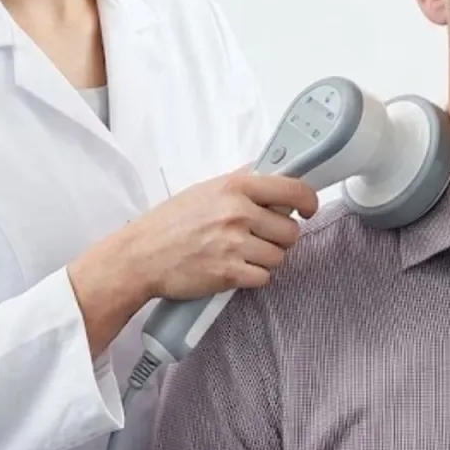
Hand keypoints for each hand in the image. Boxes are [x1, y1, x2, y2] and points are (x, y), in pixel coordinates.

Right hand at [132, 170, 317, 298]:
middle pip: (290, 230)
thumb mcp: (206, 189)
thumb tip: (272, 172)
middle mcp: (238, 213)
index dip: (309, 201)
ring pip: (279, 256)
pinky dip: (253, 277)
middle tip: (260, 237)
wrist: (140, 255)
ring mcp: (234, 244)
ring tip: (242, 254)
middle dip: (280, 237)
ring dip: (266, 258)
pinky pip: (263, 278)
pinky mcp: (229, 274)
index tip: (308, 208)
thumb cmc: (171, 222)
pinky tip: (235, 269)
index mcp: (235, 187)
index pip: (293, 190)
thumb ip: (241, 182)